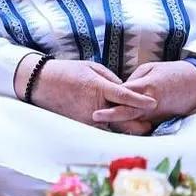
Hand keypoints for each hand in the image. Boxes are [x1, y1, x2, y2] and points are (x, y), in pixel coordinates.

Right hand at [29, 59, 156, 128]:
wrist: (41, 83)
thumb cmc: (68, 71)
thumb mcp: (91, 68)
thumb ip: (111, 79)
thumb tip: (125, 89)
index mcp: (98, 87)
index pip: (125, 96)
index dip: (141, 100)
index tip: (154, 103)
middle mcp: (94, 105)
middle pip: (122, 118)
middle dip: (137, 122)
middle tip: (150, 125)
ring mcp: (87, 117)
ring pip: (112, 126)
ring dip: (124, 126)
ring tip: (138, 127)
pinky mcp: (81, 125)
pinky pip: (100, 128)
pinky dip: (109, 127)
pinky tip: (118, 127)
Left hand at [92, 61, 195, 125]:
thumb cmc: (173, 71)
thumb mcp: (151, 68)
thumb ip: (134, 79)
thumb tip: (121, 88)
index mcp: (146, 86)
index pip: (123, 93)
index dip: (109, 94)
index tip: (95, 95)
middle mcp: (150, 102)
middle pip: (126, 110)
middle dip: (110, 114)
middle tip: (94, 115)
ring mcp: (156, 113)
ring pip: (134, 120)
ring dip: (119, 122)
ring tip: (102, 124)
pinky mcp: (161, 119)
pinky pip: (143, 124)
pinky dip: (132, 125)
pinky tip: (120, 127)